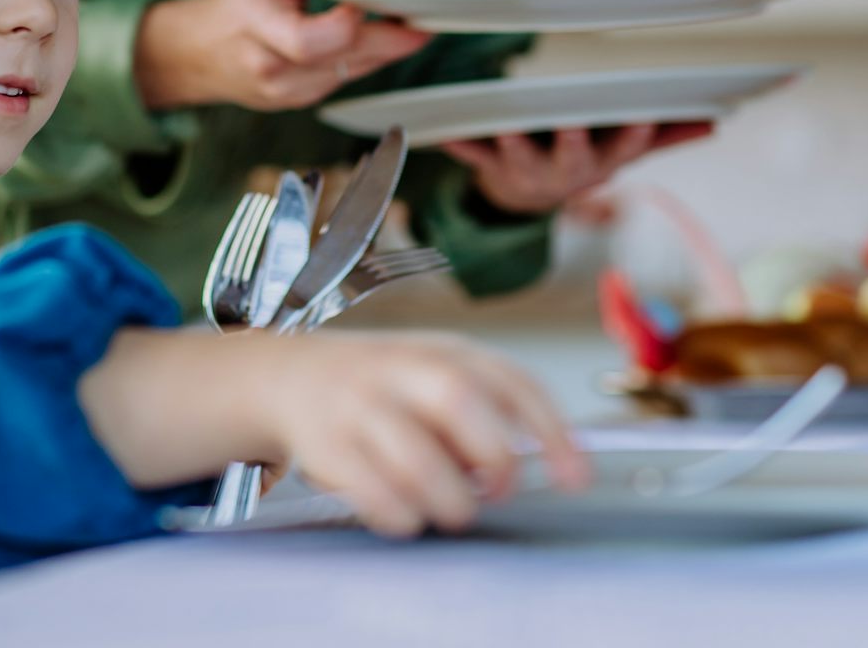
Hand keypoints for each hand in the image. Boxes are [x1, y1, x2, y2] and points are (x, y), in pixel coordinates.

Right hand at [134, 0, 431, 110]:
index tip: (367, 1)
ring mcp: (287, 95)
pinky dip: (362, 60)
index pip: (311, 40)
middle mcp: (272, 72)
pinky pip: (343, 79)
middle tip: (424, 23)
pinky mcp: (299, 103)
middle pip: (344, 61)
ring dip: (382, 52)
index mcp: (257, 32)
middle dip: (390, 42)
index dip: (346, 23)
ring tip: (409, 28)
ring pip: (350, 73)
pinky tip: (377, 43)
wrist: (199, 55)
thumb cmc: (238, 8)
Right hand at [259, 332, 587, 537]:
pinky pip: (372, 492)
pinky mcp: (327, 447)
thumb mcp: (438, 375)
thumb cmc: (384, 386)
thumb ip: (489, 410)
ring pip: (415, 457)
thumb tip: (544, 464)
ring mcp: (360, 405)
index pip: (511, 381)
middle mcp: (402, 370)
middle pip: (459, 400)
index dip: (551, 430)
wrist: (290, 377)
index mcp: (445, 351)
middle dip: (493, 457)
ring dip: (448, 499)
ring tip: (453, 509)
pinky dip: (401, 515)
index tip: (576, 478)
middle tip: (497, 490)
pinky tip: (408, 516)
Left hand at [440, 122, 714, 215]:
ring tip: (505, 126)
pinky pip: (474, 157)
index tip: (643, 115)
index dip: (635, 135)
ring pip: (522, 159)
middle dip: (573, 142)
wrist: (527, 198)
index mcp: (603, 162)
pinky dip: (460, 146)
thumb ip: (666, 134)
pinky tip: (445, 132)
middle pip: (574, 159)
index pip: (625, 148)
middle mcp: (567, 171)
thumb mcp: (623, 150)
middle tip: (570, 121)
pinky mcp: (493, 168)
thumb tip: (715, 119)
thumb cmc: (582, 159)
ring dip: (513, 144)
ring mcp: (529, 171)